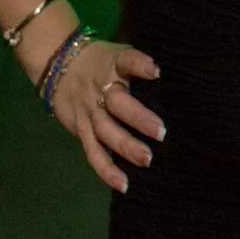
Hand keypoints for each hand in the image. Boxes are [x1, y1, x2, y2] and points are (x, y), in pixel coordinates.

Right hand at [47, 40, 163, 191]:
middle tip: (161, 132)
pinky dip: (106, 170)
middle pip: (117, 103)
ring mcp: (89, 111)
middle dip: (138, 118)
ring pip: (105, 130)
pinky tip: (123, 184)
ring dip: (125, 146)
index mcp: (112, 64)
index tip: (156, 72)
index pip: (125, 60)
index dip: (139, 65)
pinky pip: (93, 152)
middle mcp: (100, 88)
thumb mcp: (119, 54)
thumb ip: (140, 65)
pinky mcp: (81, 130)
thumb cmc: (103, 63)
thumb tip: (181, 77)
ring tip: (146, 160)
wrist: (59, 66)